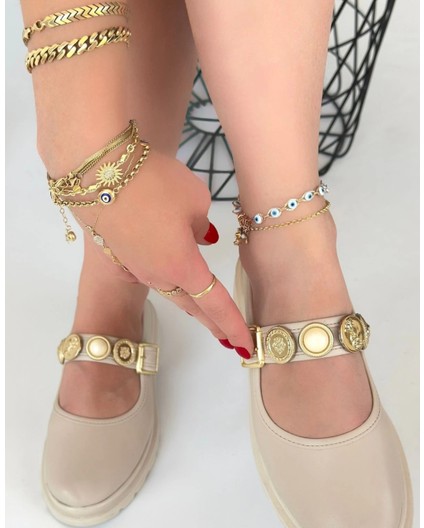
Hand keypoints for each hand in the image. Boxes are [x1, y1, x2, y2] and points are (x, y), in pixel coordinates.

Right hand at [74, 150, 253, 353]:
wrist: (97, 175)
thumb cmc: (153, 184)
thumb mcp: (194, 199)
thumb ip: (202, 225)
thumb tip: (198, 237)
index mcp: (183, 266)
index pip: (216, 304)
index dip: (233, 325)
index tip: (246, 345)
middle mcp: (160, 275)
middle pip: (193, 307)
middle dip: (214, 324)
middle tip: (229, 340)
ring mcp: (138, 267)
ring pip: (173, 291)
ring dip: (193, 304)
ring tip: (208, 314)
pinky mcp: (123, 254)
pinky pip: (155, 273)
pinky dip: (173, 280)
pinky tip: (178, 272)